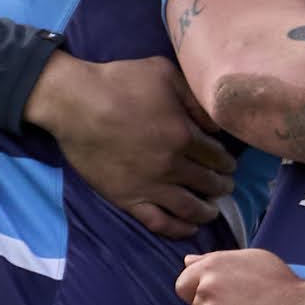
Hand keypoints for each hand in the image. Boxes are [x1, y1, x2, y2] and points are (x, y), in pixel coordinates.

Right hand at [24, 53, 237, 237]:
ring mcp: (150, 186)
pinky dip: (178, 229)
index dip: (226, 162)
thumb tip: (216, 125)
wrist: (74, 102)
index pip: (217, 157)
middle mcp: (172, 166)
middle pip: (208, 183)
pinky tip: (189, 228)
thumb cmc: (119, 82)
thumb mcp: (165, 74)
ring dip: (207, 211)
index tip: (229, 164)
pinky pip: (159, 222)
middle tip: (226, 186)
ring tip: (212, 210)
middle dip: (221, 186)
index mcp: (184, 135)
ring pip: (190, 208)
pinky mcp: (127, 198)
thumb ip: (195, 99)